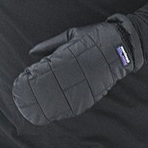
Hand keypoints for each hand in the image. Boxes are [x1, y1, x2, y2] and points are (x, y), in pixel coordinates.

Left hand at [12, 14, 143, 124]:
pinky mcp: (97, 89)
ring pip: (68, 97)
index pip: (48, 70)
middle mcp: (77, 71)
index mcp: (69, 56)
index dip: (35, 78)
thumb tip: (31, 52)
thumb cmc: (95, 35)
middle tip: (29, 103)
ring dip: (55, 105)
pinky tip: (62, 113)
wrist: (123, 41)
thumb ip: (51, 44)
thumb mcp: (71, 35)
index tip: (25, 82)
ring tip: (42, 112)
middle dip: (43, 95)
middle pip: (56, 87)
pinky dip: (72, 108)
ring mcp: (88, 82)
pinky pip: (83, 101)